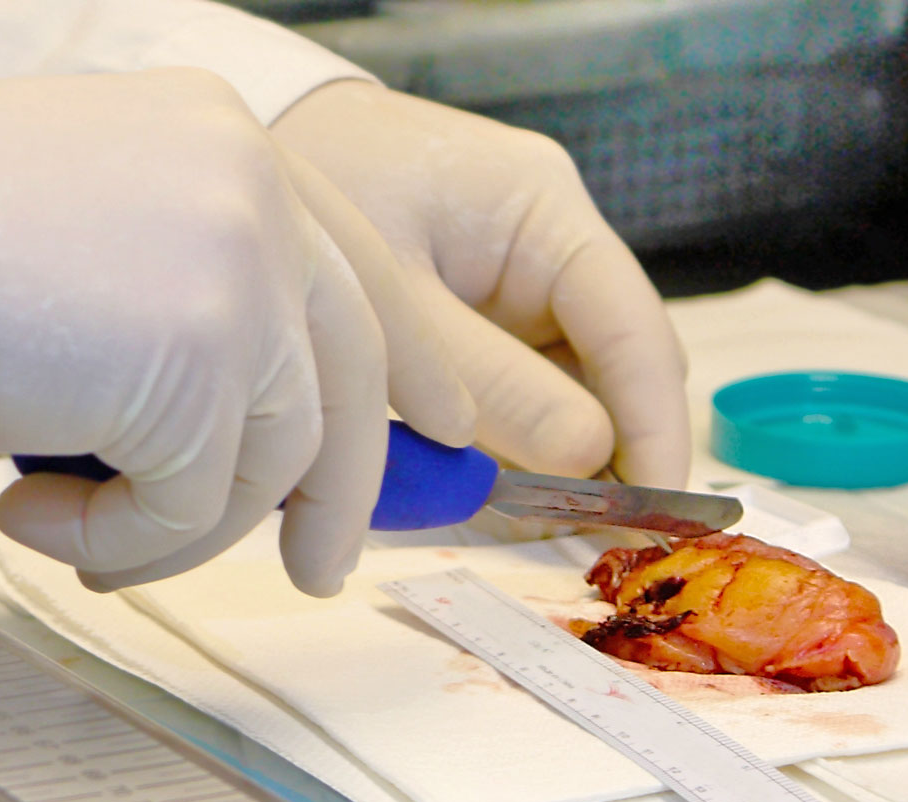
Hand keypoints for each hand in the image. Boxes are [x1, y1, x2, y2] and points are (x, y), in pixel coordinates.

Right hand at [0, 71, 462, 595]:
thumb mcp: (67, 242)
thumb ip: (163, 298)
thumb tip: (221, 421)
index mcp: (214, 132)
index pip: (343, 267)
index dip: (380, 373)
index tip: (391, 448)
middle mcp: (250, 179)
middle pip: (347, 363)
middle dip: (332, 486)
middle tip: (311, 570)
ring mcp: (241, 262)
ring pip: (275, 455)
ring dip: (173, 529)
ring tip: (65, 532)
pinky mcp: (207, 354)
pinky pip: (199, 505)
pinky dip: (120, 540)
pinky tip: (26, 513)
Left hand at [270, 80, 690, 487]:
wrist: (250, 156)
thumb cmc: (318, 188)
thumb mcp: (398, 298)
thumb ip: (489, 382)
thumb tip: (585, 460)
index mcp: (545, 211)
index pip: (635, 332)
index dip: (657, 431)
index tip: (655, 515)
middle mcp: (551, 246)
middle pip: (617, 369)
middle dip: (610, 455)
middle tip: (591, 540)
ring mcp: (520, 284)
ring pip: (570, 389)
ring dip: (555, 459)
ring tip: (530, 525)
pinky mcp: (484, 316)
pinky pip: (519, 390)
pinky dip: (507, 443)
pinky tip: (485, 491)